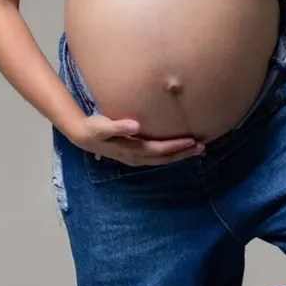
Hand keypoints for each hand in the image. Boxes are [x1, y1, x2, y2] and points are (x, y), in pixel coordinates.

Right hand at [70, 113, 205, 166]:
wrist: (83, 136)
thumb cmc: (94, 128)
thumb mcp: (102, 126)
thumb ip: (118, 126)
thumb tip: (136, 126)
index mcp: (132, 150)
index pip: (159, 150)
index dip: (176, 147)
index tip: (192, 141)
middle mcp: (137, 157)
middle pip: (165, 158)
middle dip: (183, 153)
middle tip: (202, 146)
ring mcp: (136, 158)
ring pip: (162, 159)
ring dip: (179, 155)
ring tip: (196, 149)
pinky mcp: (135, 155)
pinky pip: (157, 157)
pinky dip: (170, 154)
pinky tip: (179, 149)